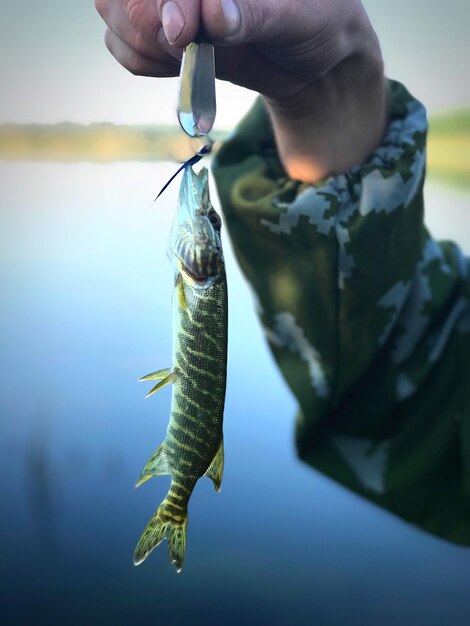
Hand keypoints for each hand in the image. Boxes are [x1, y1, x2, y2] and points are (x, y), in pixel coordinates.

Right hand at [96, 0, 385, 180]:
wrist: (311, 61)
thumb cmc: (318, 20)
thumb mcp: (298, 15)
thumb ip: (254, 13)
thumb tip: (213, 14)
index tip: (181, 32)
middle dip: (149, 25)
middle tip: (188, 47)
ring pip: (114, 15)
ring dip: (147, 47)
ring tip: (194, 56)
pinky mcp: (157, 28)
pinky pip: (124, 47)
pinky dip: (147, 63)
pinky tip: (185, 64)